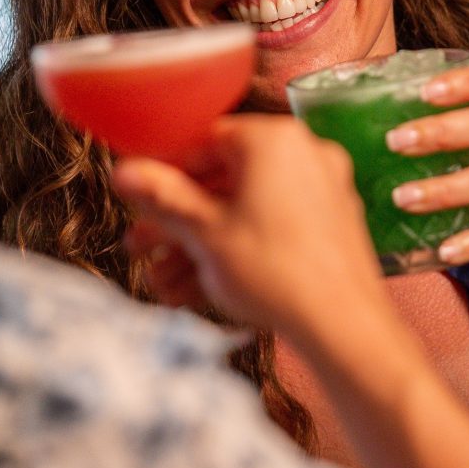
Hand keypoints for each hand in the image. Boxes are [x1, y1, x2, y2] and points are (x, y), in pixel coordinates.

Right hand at [112, 115, 387, 339]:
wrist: (343, 327)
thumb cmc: (275, 273)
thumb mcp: (204, 233)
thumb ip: (162, 198)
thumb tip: (124, 171)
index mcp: (274, 140)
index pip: (205, 141)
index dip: (166, 173)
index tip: (140, 200)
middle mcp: (304, 155)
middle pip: (223, 182)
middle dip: (178, 222)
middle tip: (142, 246)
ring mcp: (321, 192)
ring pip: (243, 212)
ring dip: (200, 246)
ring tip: (163, 282)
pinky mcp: (329, 226)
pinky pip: (271, 229)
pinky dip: (236, 252)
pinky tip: (198, 290)